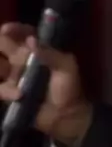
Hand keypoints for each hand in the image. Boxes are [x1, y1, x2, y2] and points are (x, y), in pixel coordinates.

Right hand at [0, 22, 91, 144]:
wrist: (67, 116)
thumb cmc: (69, 88)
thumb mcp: (66, 67)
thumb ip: (50, 53)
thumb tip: (31, 40)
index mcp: (37, 51)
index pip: (22, 34)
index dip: (14, 29)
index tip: (6, 29)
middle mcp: (22, 61)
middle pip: (3, 45)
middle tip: (2, 50)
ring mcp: (14, 77)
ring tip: (8, 73)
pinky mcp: (9, 94)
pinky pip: (0, 88)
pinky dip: (6, 91)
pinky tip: (19, 95)